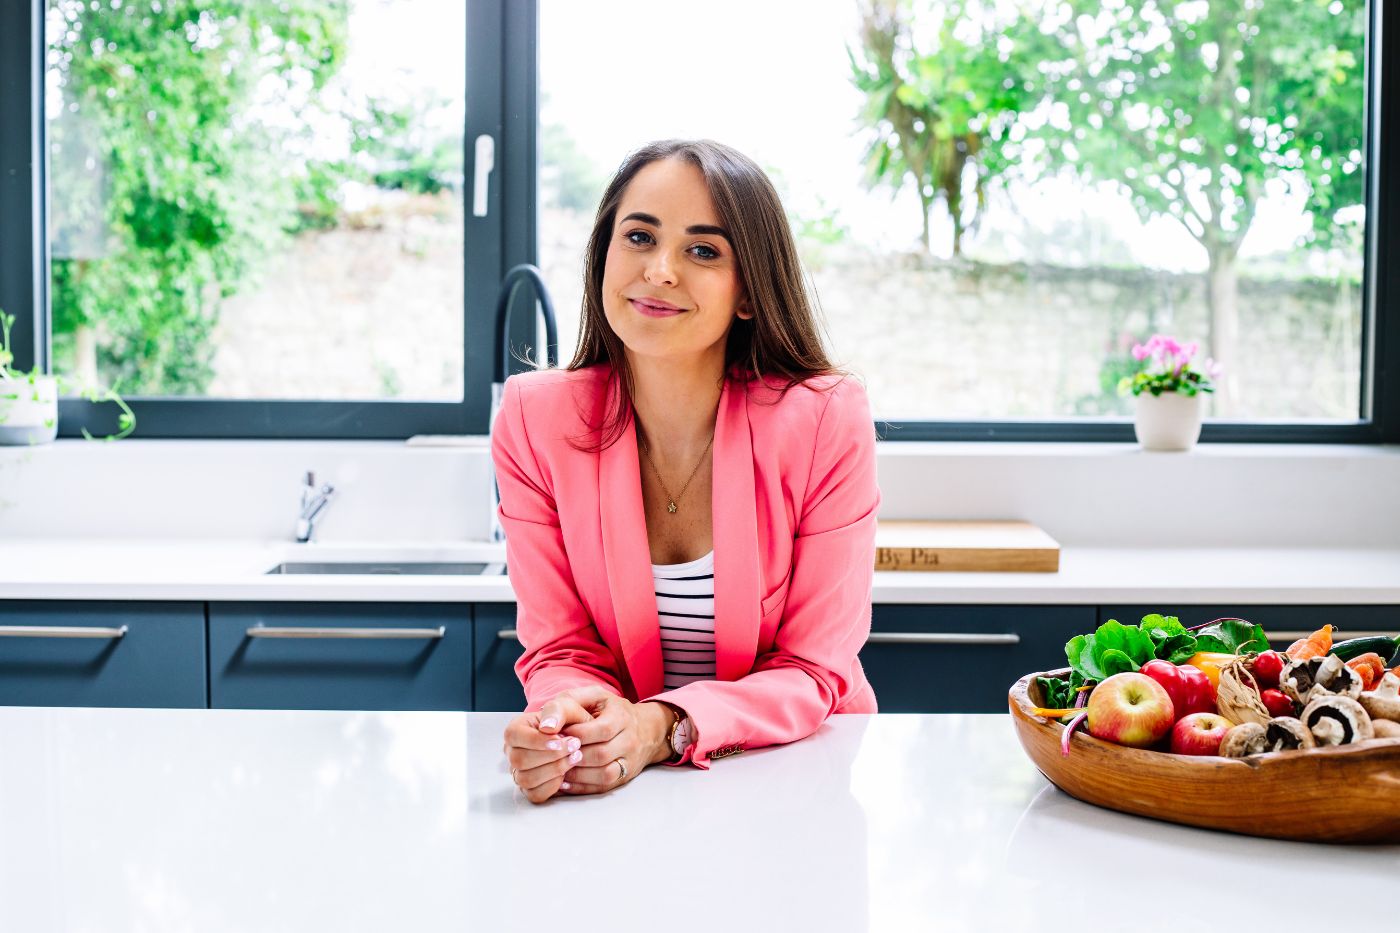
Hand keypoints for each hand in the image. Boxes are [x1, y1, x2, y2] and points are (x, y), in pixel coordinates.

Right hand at [502, 691, 596, 803]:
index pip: (513, 735)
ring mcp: (520, 772)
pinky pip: (535, 794)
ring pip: (526, 779)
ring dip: (554, 770)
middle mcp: (513, 752)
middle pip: (519, 760)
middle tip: (574, 747)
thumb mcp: (568, 708)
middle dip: (551, 756)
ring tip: (574, 758)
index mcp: (516, 729)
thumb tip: (547, 727)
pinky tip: (566, 773)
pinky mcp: (531, 788)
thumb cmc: (572, 722)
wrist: (582, 737)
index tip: (560, 739)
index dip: (536, 740)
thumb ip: (557, 710)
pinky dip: (553, 785)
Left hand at [548, 685, 671, 795]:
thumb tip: (545, 725)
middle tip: (553, 755)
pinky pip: (604, 786)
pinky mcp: (625, 777)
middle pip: (601, 755)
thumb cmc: (610, 711)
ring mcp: (629, 761)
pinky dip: (582, 786)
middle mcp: (629, 740)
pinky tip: (565, 781)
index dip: (574, 735)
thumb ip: (567, 705)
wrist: (647, 729)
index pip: (599, 730)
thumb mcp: (592, 697)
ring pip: (604, 774)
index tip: (556, 735)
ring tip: (557, 769)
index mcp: (621, 717)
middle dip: (573, 756)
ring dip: (577, 774)